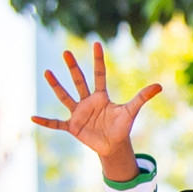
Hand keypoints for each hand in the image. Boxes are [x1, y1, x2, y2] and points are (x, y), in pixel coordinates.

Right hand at [32, 42, 161, 178]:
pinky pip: (56, 124)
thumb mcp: (131, 111)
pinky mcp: (73, 127)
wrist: (113, 146)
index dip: (98, 60)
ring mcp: (78, 113)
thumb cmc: (121, 127)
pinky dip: (45, 122)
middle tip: (66, 52)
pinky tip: (33, 118)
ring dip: (56, 86)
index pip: (99, 74)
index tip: (96, 44)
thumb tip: (159, 86)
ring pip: (65, 97)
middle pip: (79, 81)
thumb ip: (142, 97)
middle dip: (73, 68)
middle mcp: (87, 101)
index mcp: (100, 96)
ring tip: (47, 72)